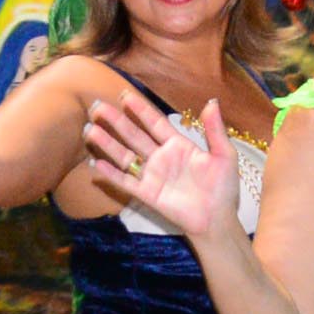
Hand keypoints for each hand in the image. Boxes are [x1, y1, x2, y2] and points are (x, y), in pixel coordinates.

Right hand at [82, 95, 239, 242]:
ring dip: (107, 143)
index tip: (125, 95)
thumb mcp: (224, 155)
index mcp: (178, 145)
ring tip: (89, 129)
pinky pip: (125, 181)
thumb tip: (212, 101)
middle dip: (116, 121)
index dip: (141, 109)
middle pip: (134, 135)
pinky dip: (110, 173)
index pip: (155, 123)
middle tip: (97, 106)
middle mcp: (161, 157)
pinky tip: (95, 163)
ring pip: (125, 156)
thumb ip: (215, 130)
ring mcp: (152, 175)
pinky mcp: (147, 193)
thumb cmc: (223, 187)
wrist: (217, 219)